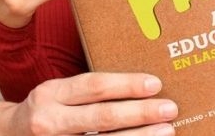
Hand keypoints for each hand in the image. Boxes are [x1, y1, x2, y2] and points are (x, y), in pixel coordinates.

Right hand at [11, 72, 176, 134]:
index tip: (154, 83)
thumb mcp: (58, 93)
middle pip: (102, 117)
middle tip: (169, 108)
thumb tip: (139, 86)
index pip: (94, 86)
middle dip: (139, 113)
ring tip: (165, 131)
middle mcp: (49, 121)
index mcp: (51, 94)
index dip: (126, 84)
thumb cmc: (45, 111)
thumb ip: (88, 92)